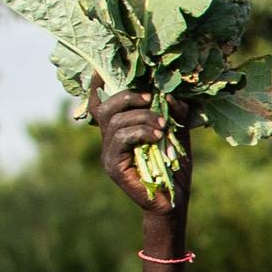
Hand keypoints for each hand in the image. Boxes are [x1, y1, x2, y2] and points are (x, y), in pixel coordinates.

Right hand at [90, 85, 183, 216]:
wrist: (173, 201)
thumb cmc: (174, 168)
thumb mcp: (175, 133)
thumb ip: (172, 113)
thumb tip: (170, 93)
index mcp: (119, 131)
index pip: (101, 105)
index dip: (96, 87)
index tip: (99, 70)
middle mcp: (108, 141)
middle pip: (106, 108)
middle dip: (129, 97)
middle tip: (152, 99)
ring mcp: (108, 154)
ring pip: (115, 122)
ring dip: (142, 117)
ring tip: (163, 125)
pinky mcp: (113, 165)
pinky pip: (120, 139)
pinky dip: (140, 132)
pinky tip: (157, 135)